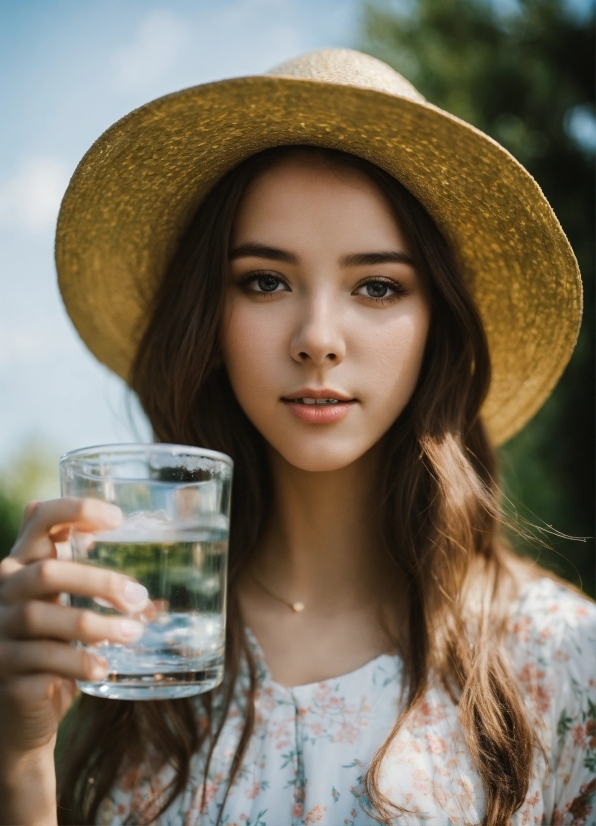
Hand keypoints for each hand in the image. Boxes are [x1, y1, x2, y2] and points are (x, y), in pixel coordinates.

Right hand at [0, 497, 146, 777]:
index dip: (74, 510)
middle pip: (48, 573)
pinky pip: (43, 662)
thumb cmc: (50, 645)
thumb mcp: (61, 602)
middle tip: (139, 597)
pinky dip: (79, 664)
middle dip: (99, 582)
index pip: (39, 519)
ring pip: (44, 619)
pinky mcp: (4, 672)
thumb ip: (79, 570)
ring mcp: (0, 634)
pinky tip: (104, 668)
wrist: (20, 711)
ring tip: (133, 633)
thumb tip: (127, 537)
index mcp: (21, 565)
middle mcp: (3, 593)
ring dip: (97, 626)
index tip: (118, 517)